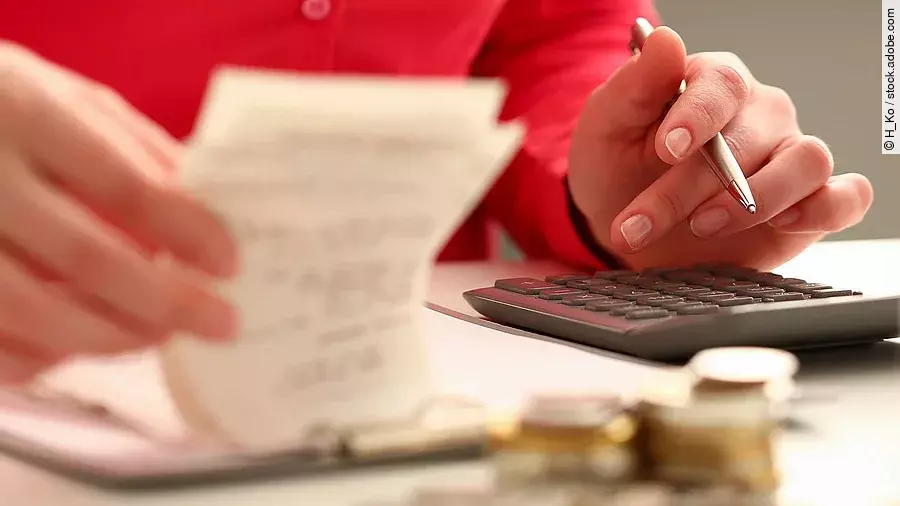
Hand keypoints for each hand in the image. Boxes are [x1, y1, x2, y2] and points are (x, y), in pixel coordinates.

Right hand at [0, 42, 237, 381]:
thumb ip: (136, 150)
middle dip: (165, 301)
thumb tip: (208, 211)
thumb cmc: (4, 107)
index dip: (185, 232)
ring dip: (112, 335)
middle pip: (87, 257)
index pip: (125, 186)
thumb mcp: (66, 98)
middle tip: (220, 322)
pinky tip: (81, 346)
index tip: (229, 264)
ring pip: (34, 310)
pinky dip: (42, 356)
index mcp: (27, 115)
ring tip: (159, 334)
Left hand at [568, 26, 872, 271]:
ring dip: (753, 202)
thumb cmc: (616, 165)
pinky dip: (825, 208)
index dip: (697, 115)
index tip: (665, 149)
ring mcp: (787, 157)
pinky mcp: (808, 204)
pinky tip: (782, 222)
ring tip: (699, 226)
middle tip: (636, 224)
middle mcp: (760, 115)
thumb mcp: (609, 125)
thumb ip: (635, 84)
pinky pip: (845, 198)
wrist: (621, 223)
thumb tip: (665, 40)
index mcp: (714, 84)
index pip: (724, 84)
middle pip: (748, 139)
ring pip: (806, 162)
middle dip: (686, 188)